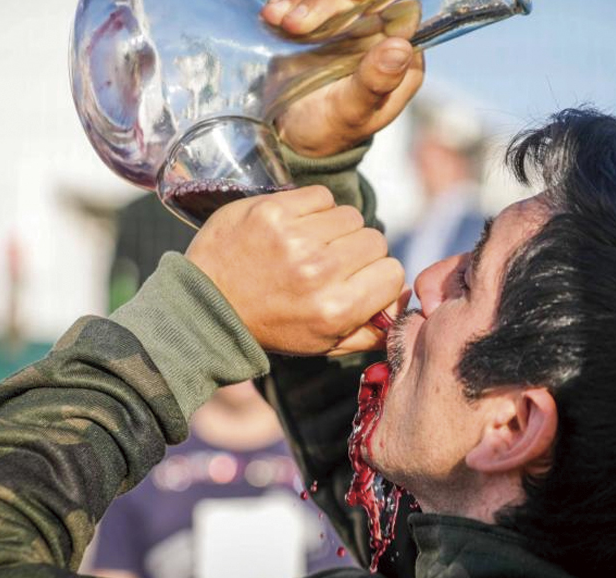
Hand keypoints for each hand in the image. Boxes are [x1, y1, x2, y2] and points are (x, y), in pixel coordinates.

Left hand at [186, 186, 404, 355]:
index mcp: (336, 309)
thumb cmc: (271, 326)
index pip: (393, 272)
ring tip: (307, 247)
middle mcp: (319, 272)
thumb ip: (370, 332)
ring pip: (349, 216)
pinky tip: (293, 228)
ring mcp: (295, 238)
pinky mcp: (273, 210)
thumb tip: (408, 307)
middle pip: (375, 241)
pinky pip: (321, 196)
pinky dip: (312, 209)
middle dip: (357, 252)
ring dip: (334, 229)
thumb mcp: (322, 344)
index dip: (378, 276)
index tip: (357, 281)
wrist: (207, 304)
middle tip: (328, 264)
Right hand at [261, 1, 424, 156]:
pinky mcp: (327, 22)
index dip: (369, 5)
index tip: (336, 14)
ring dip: (303, 2)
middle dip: (324, 5)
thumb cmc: (329, 129)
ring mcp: (354, 27)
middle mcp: (384, 38)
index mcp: (404, 61)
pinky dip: (289, 3)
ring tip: (277, 19)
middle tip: (294, 25)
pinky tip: (272, 16)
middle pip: (362, 0)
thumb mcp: (350, 111)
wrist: (291, 135)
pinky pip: (311, 1)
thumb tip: (402, 48)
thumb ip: (376, 82)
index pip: (401, 12)